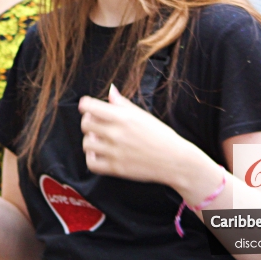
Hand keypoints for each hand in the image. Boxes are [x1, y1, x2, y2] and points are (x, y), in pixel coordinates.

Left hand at [79, 84, 211, 187]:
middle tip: (96, 124)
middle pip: (85, 124)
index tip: (88, 107)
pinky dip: (92, 158)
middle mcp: (116, 133)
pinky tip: (99, 154)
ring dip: (90, 140)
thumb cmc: (161, 135)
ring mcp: (115, 152)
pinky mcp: (116, 169)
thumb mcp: (143, 115)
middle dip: (89, 122)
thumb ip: (123, 104)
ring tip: (99, 140)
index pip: (90, 106)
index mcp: (123, 117)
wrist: (175, 160)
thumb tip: (111, 90)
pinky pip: (91, 163)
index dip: (86, 105)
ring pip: (86, 144)